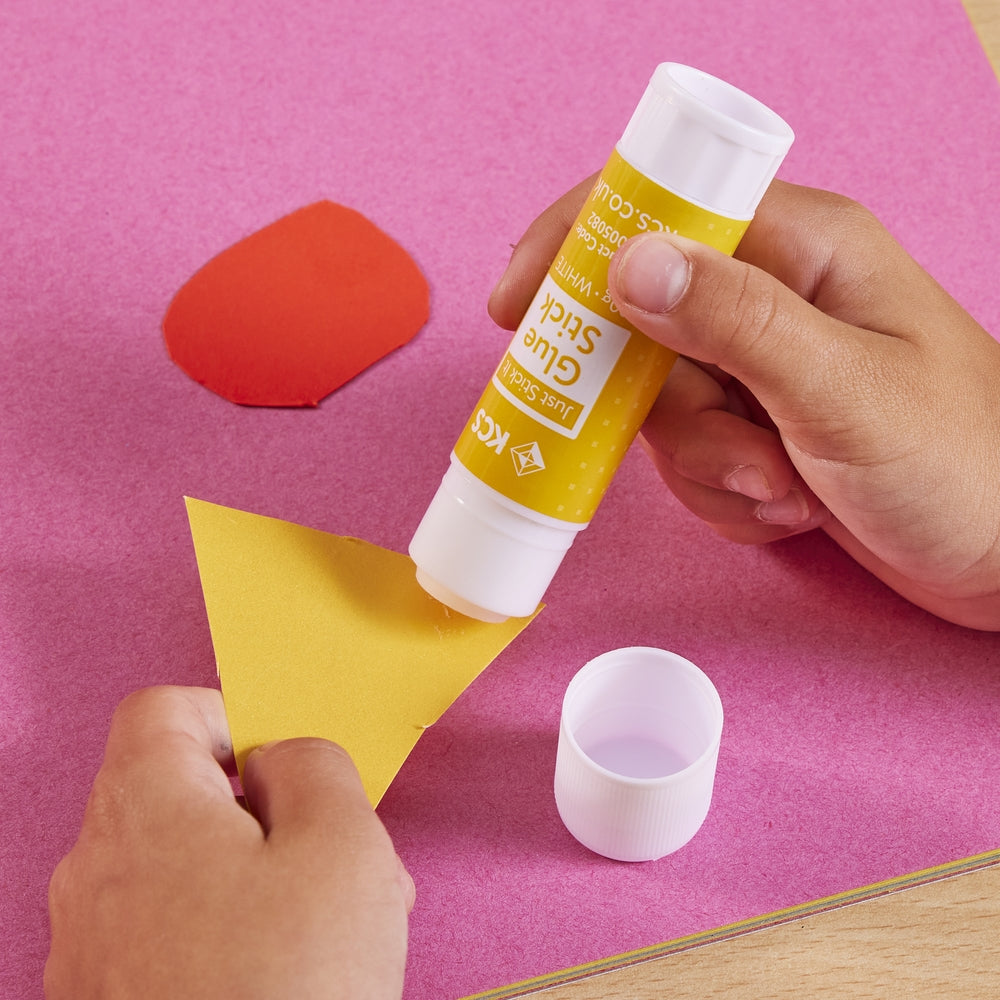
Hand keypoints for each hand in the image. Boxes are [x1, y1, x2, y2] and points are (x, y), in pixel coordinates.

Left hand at [45, 687, 413, 999]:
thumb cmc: (292, 989)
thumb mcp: (343, 840)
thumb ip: (314, 763)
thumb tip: (282, 759)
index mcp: (144, 810)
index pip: (161, 711)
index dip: (229, 717)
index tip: (283, 765)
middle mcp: (94, 873)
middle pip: (176, 793)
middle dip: (263, 810)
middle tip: (331, 853)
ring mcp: (90, 949)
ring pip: (179, 868)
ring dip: (254, 876)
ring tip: (328, 927)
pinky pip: (164, 934)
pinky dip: (221, 933)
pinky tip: (283, 976)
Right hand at [490, 179, 999, 629]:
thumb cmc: (965, 466)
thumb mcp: (844, 392)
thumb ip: (735, 322)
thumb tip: (628, 263)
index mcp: (803, 250)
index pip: (660, 209)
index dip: (579, 249)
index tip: (519, 310)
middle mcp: (773, 298)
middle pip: (644, 330)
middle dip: (673, 414)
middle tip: (743, 456)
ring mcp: (760, 368)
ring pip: (660, 407)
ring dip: (709, 466)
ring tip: (787, 489)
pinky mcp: (756, 427)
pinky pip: (688, 456)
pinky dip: (724, 494)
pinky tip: (790, 506)